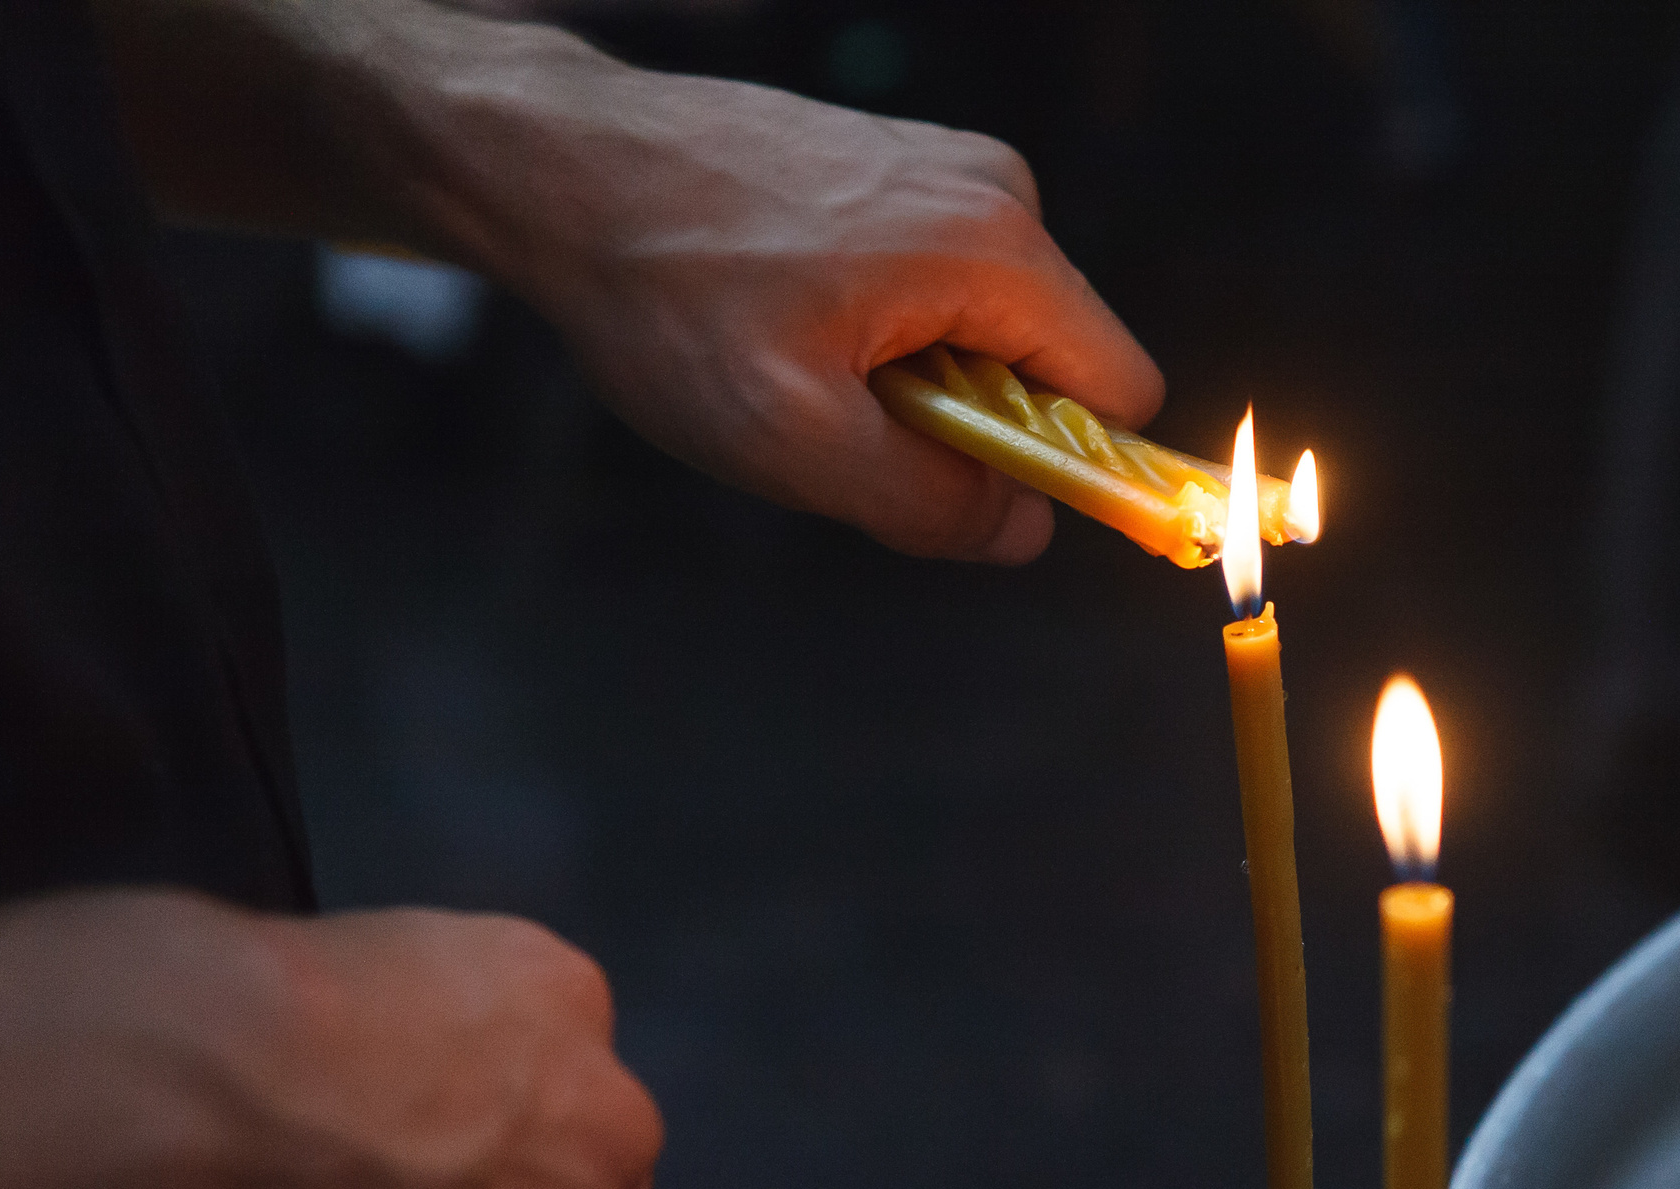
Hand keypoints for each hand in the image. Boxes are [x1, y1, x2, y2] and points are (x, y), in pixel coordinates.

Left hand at [436, 57, 1164, 562]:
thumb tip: (1025, 531)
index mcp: (995, 250)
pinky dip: (880, 334)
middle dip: (973, 427)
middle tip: (847, 423)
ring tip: (803, 364)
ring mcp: (945, 173)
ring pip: (990, 335)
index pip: (1120, 392)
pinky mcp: (898, 171)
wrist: (560, 166)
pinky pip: (939, 292)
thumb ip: (932, 503)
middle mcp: (994, 194)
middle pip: (1056, 366)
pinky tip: (791, 324)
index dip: (1077, 469)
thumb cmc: (666, 291)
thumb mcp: (796, 440)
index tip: (985, 499)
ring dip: (916, 384)